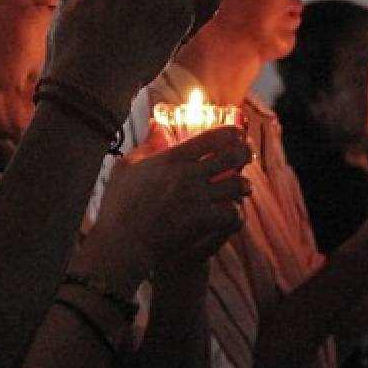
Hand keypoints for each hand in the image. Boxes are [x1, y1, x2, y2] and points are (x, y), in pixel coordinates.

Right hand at [83, 125, 251, 290]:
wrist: (122, 241)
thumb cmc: (119, 203)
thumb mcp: (127, 166)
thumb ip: (147, 144)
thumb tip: (156, 125)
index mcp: (172, 158)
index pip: (213, 137)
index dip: (233, 133)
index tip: (238, 134)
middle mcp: (188, 175)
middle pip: (232, 157)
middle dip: (245, 154)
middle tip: (247, 156)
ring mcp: (196, 199)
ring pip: (237, 186)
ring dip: (243, 185)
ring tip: (242, 186)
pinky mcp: (200, 222)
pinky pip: (231, 213)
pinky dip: (236, 212)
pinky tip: (231, 211)